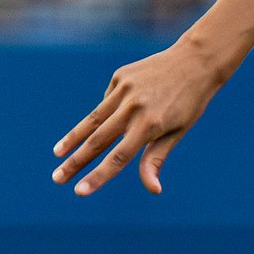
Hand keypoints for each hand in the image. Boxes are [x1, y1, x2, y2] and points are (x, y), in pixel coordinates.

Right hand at [51, 38, 229, 195]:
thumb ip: (157, 157)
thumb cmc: (190, 102)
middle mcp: (134, 107)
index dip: (98, 177)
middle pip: (97, 141)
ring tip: (58, 155)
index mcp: (150, 125)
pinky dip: (105, 114)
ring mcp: (124, 89)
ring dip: (73, 139)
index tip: (79, 192)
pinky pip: (107, 102)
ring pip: (92, 120)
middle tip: (56, 179)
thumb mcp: (178, 131)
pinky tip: (114, 116)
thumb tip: (153, 189)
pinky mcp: (119, 77)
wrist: (196, 60)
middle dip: (75, 163)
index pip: (118, 158)